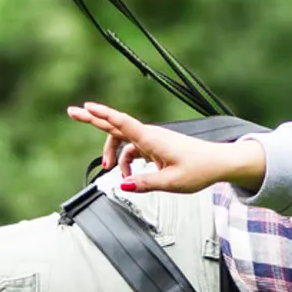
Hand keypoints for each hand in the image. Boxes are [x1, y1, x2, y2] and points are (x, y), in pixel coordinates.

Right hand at [64, 101, 267, 193]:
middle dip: (94, 119)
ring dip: (114, 154)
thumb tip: (122, 184)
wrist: (219, 162)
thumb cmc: (200, 169)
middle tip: (72, 112)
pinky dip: (126, 160)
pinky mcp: (156, 146)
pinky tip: (128, 174)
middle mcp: (150, 136)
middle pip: (116, 125)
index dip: (103, 115)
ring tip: (109, 169)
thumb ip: (145, 183)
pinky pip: (133, 149)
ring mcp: (152, 140)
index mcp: (153, 140)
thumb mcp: (171, 182)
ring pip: (124, 141)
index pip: (123, 124)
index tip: (85, 107)